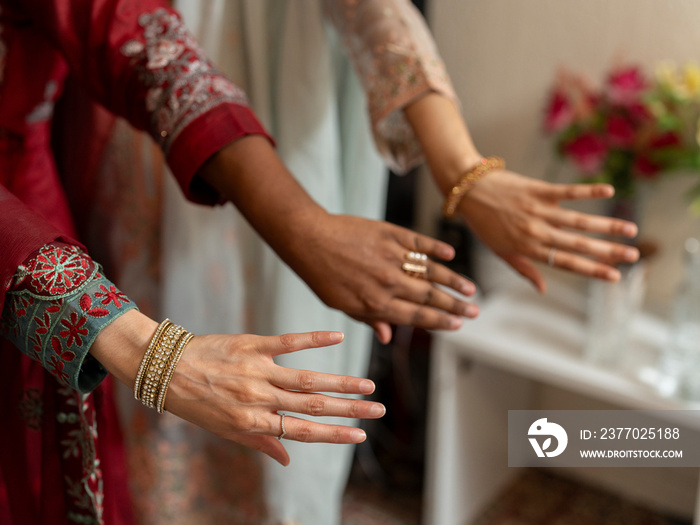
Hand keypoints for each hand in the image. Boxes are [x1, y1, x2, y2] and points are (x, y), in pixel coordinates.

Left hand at [164, 330, 384, 465]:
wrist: (164, 369)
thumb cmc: (195, 404)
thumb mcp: (224, 430)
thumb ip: (259, 442)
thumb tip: (287, 459)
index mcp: (253, 421)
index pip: (302, 432)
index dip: (333, 435)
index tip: (360, 437)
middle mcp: (258, 398)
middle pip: (313, 406)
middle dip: (349, 410)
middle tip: (379, 411)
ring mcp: (257, 370)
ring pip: (307, 378)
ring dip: (341, 383)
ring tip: (368, 386)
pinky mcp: (252, 344)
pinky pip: (287, 342)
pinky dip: (314, 340)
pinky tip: (337, 337)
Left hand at [280, 213, 477, 343]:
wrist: (309, 239)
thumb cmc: (323, 276)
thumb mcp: (342, 305)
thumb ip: (369, 319)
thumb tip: (388, 337)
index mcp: (376, 303)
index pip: (416, 315)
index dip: (440, 321)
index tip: (459, 324)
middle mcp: (387, 281)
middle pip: (429, 296)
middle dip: (455, 305)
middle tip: (476, 310)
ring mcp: (390, 256)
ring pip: (429, 270)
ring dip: (452, 280)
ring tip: (470, 288)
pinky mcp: (389, 234)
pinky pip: (418, 242)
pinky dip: (435, 247)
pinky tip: (450, 253)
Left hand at [460, 170, 639, 291]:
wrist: (468, 190)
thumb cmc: (483, 223)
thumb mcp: (499, 251)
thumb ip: (523, 269)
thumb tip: (543, 289)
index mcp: (528, 248)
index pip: (565, 263)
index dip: (591, 270)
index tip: (615, 276)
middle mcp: (535, 231)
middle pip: (577, 244)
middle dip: (608, 251)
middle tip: (634, 255)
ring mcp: (537, 210)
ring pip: (577, 220)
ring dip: (606, 225)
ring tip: (630, 229)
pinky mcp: (538, 190)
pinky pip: (566, 191)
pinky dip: (587, 190)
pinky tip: (609, 190)